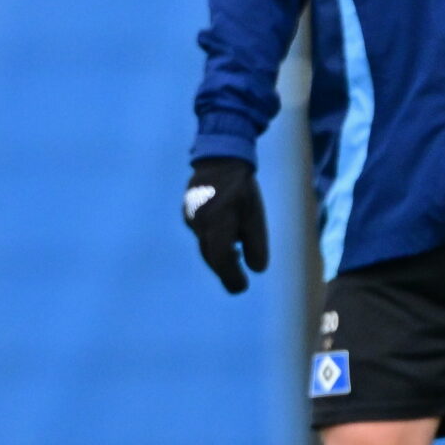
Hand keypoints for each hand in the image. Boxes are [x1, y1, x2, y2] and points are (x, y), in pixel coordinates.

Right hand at [185, 156, 268, 293]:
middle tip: (240, 284)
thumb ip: (257, 243)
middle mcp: (199, 221)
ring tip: (235, 258)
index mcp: (217, 219)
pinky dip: (213, 244)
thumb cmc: (242, 188)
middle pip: (211, 257)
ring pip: (205, 247)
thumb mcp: (255, 214)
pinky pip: (201, 236)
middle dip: (226, 272)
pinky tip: (227, 242)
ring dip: (220, 258)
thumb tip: (257, 270)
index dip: (231, 277)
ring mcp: (190, 218)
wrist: (219, 158)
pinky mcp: (187, 214)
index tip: (243, 287)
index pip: (221, 258)